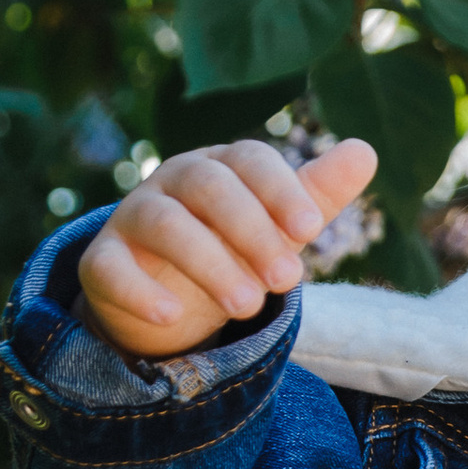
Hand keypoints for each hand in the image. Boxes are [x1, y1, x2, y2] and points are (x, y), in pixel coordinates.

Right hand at [77, 137, 375, 357]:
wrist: (170, 296)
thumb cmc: (235, 248)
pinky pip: (109, 268)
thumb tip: (365, 152)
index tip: (311, 229)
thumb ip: (317, 194)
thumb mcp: (279, 226)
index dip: (279, 189)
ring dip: (208, 263)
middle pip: (208, 186)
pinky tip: (171, 316)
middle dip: (251, 230)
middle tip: (287, 280)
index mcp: (222, 165)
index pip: (249, 158)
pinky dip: (139, 291)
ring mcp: (133, 217)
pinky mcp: (102, 261)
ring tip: (250, 305)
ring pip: (164, 224)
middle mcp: (173, 180)